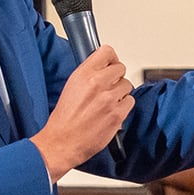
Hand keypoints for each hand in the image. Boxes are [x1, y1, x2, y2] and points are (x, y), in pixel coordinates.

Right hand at [30, 46, 133, 180]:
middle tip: (110, 87)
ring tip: (108, 103)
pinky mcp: (117, 114)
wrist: (63, 142)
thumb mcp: (71, 87)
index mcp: (83, 74)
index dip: (111, 59)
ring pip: (127, 85)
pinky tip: (112, 112)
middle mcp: (97, 83)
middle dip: (116, 77)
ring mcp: (109, 99)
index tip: (111, 64)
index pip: (106, 52)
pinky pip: (130, 102)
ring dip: (121, 93)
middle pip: (121, 68)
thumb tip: (103, 67)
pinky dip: (123, 107)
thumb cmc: (64, 119)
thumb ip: (88, 74)